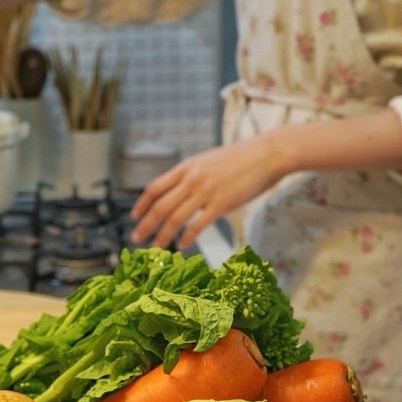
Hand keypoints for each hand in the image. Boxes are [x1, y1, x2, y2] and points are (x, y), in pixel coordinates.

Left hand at [129, 136, 283, 248]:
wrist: (267, 153)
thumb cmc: (241, 158)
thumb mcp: (208, 160)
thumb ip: (192, 174)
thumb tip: (181, 191)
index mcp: (186, 166)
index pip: (155, 187)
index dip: (141, 204)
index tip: (134, 217)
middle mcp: (192, 178)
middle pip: (160, 206)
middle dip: (145, 225)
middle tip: (135, 239)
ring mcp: (205, 191)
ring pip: (175, 218)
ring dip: (162, 236)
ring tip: (155, 248)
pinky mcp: (221, 203)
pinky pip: (198, 225)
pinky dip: (187, 237)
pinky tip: (182, 246)